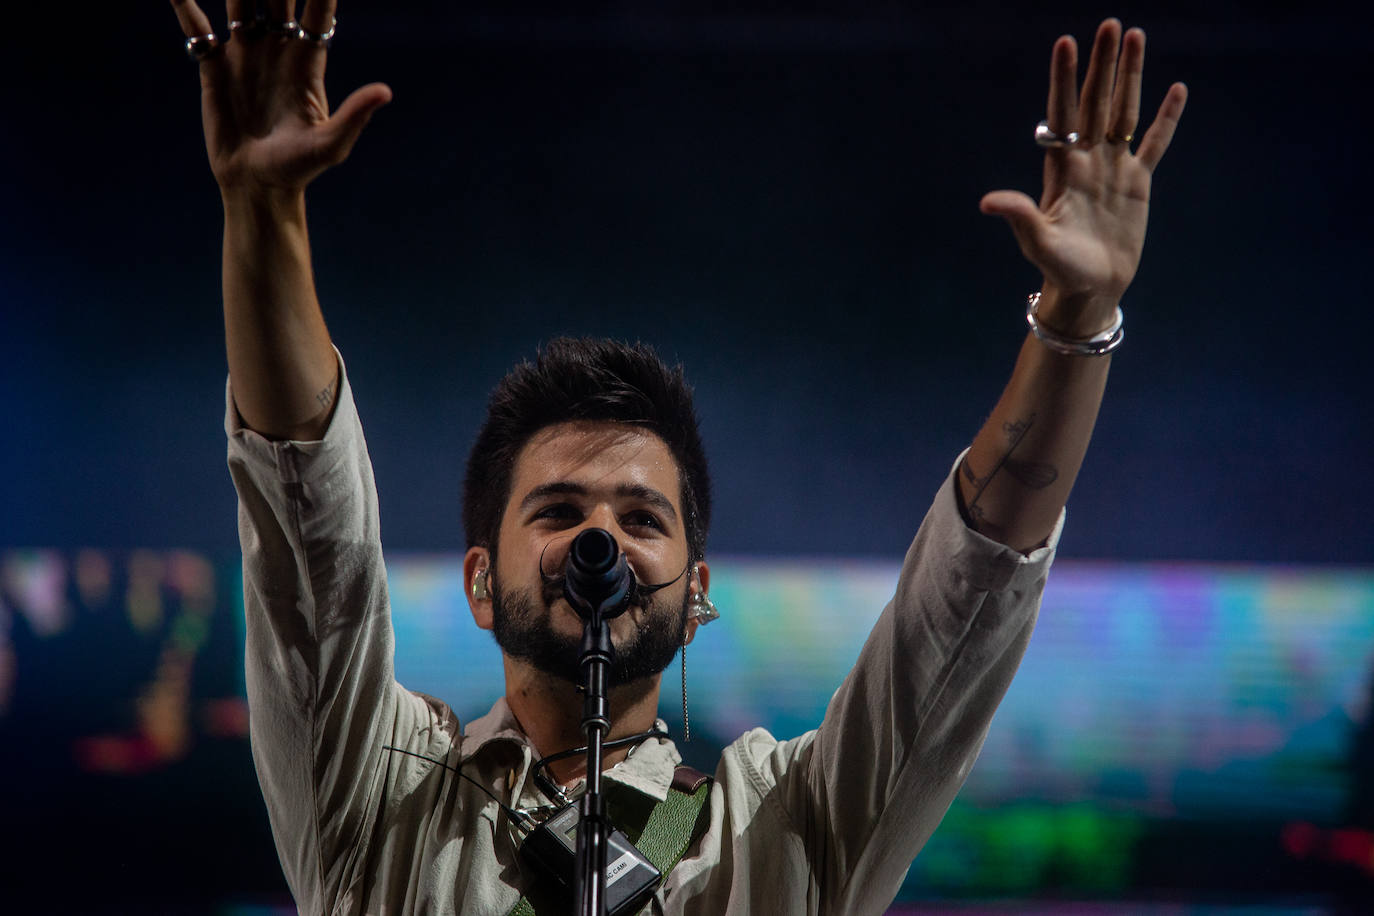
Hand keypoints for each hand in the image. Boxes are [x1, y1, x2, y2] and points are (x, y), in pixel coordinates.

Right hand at [170, 0, 390, 195]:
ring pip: (240, 2)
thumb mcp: (330, 146)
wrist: (257, 187)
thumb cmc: (298, 170)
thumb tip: (385, 92)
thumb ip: (355, 115)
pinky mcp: (215, 68)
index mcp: (306, 63)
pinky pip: (198, 30)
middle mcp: (277, 51)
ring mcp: (246, 56)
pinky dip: (184, 6)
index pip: (317, 13)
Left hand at [980, 19, 1186, 333]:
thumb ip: (1019, 216)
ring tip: (1136, 36)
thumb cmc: (1059, 269)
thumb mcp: (1038, 242)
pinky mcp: (1138, 183)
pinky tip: (1176, 89)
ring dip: (1130, 76)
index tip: (1066, 42)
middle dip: (1102, 64)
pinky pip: (1154, 143)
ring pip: (1124, 111)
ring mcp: (1113, 168)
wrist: (1090, 289)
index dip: (1064, 80)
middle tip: (1110, 24)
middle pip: (1095, 102)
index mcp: (1062, 169)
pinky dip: (1166, 119)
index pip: (1062, 114)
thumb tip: (987, 202)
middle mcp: (1087, 160)